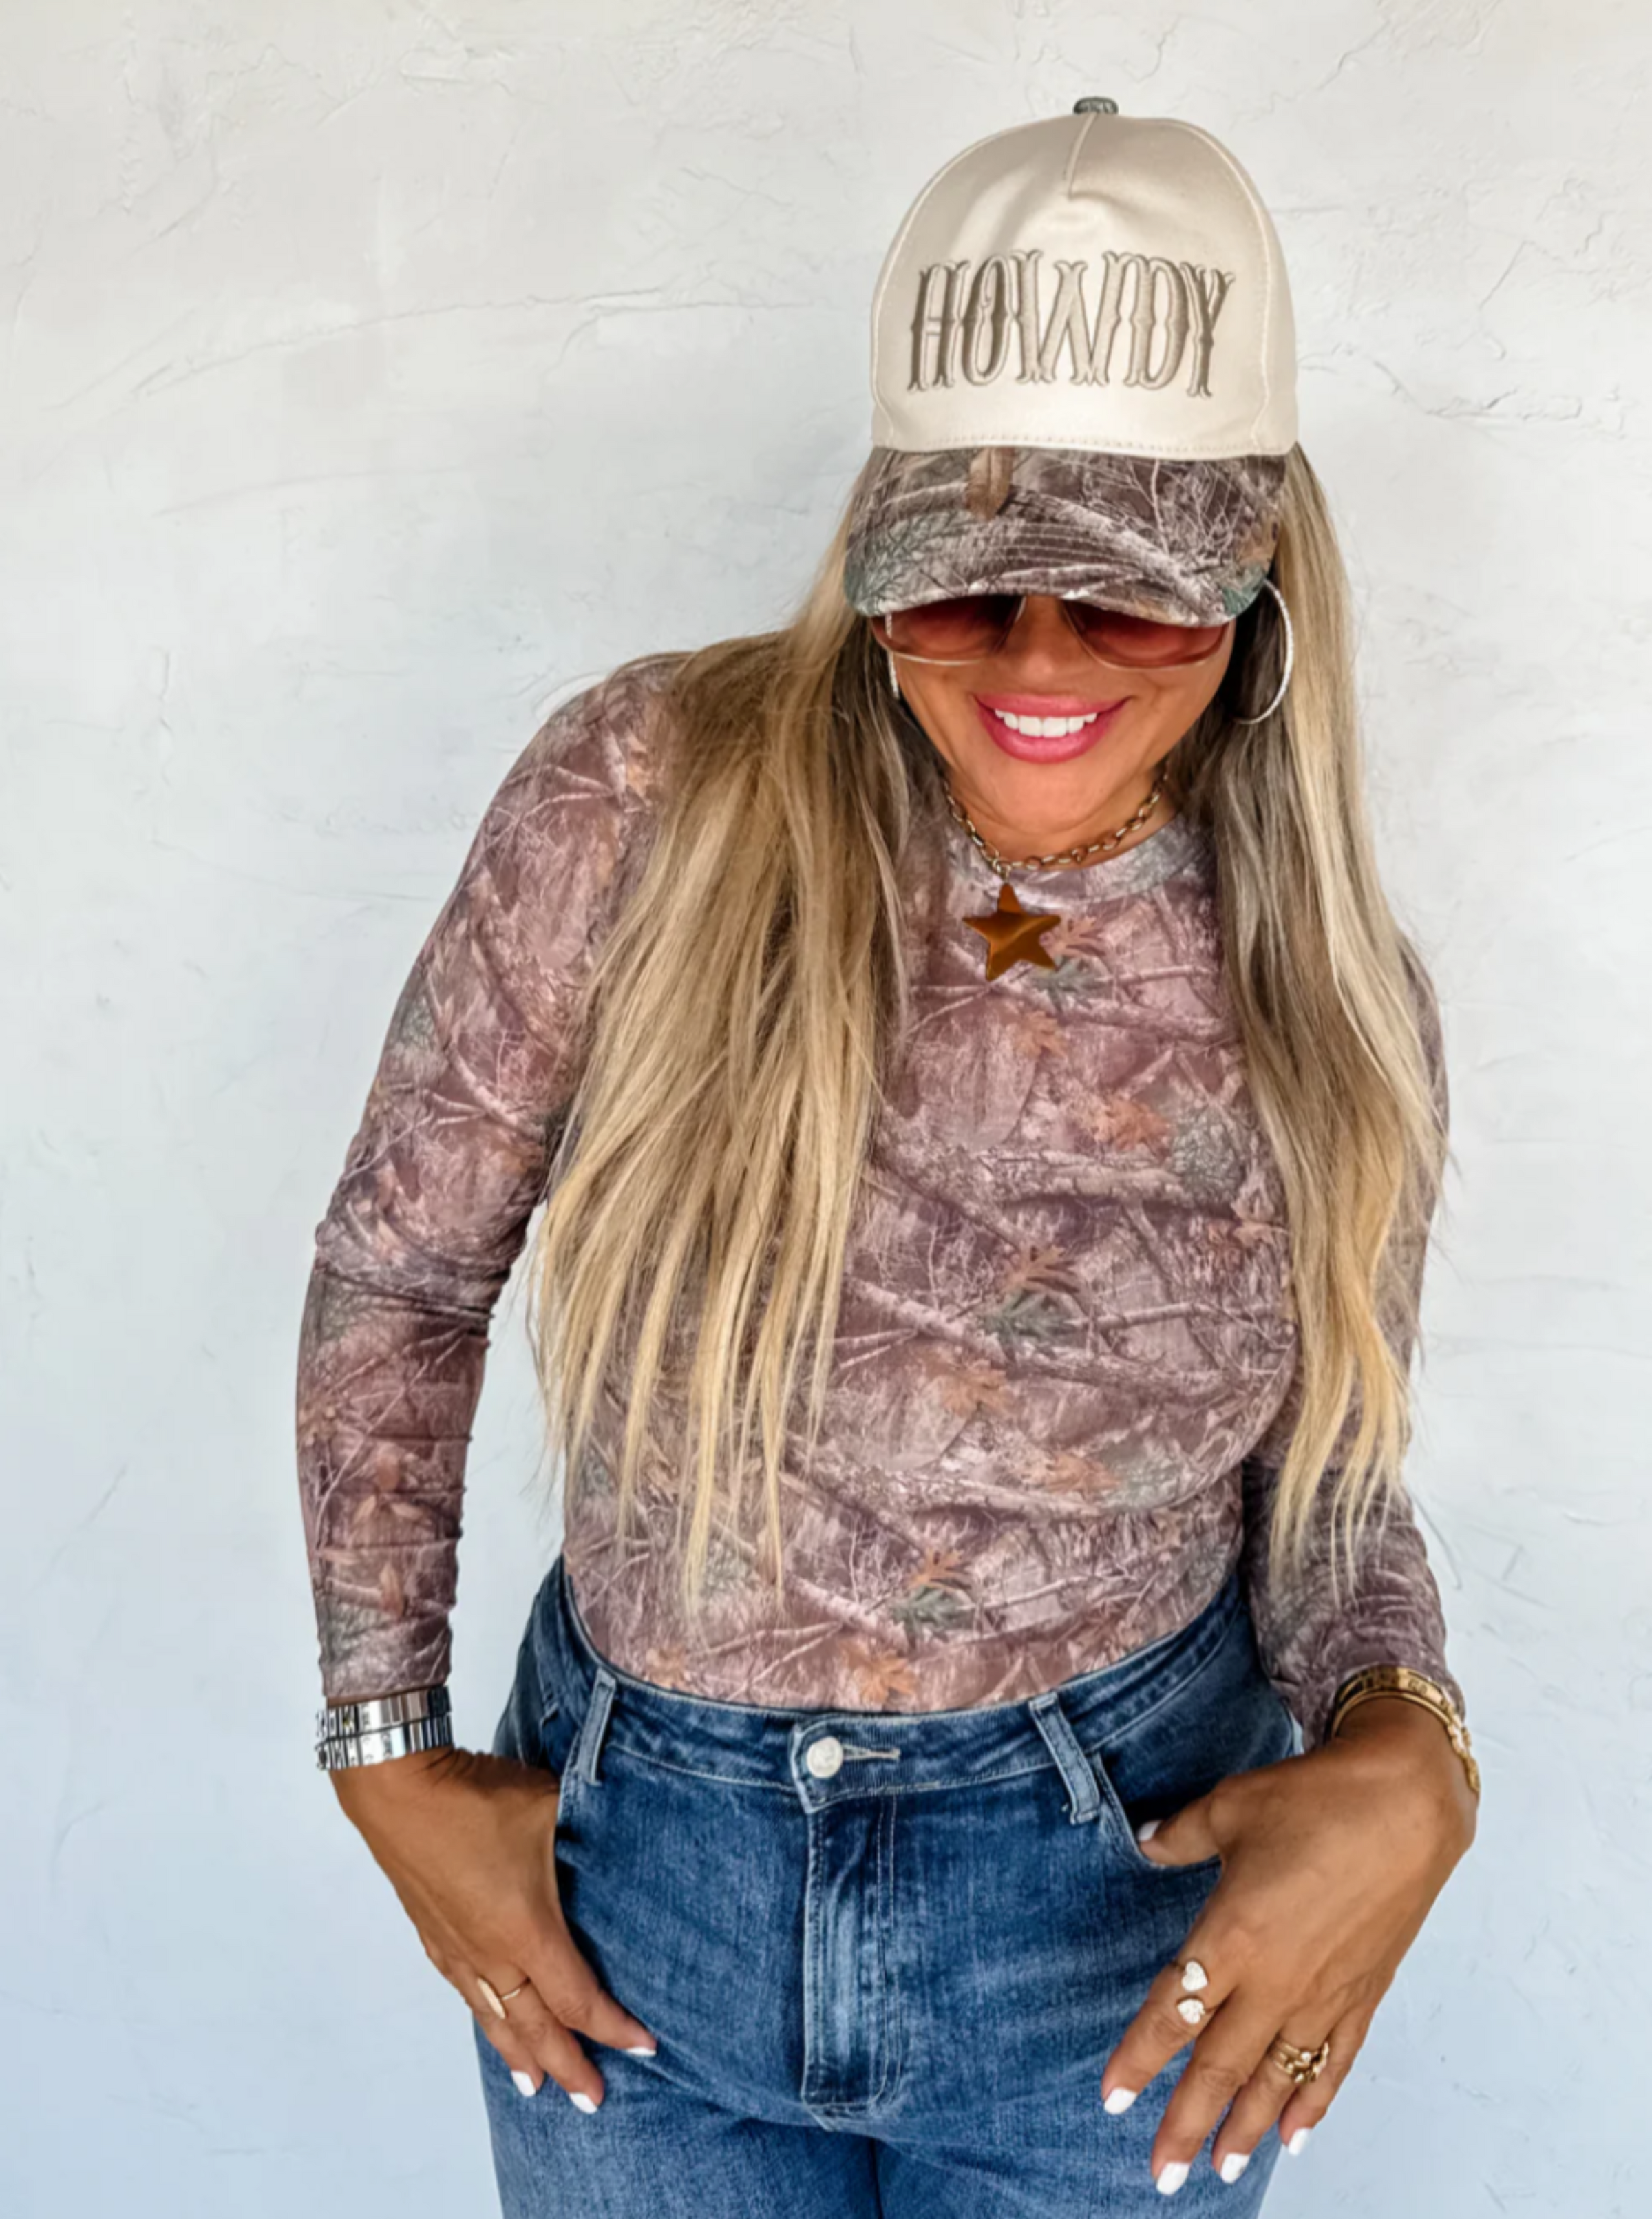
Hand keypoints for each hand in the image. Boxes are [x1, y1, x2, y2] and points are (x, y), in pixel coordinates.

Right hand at [331, 1743, 657, 2108]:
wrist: (399, 1789)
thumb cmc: (475, 1798)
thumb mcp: (551, 1807)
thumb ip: (587, 1828)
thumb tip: (618, 1825)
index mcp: (527, 1931)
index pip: (578, 1998)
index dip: (613, 2027)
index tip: (644, 2047)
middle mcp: (492, 1953)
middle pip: (537, 2026)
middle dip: (568, 2065)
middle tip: (592, 2100)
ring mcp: (457, 1947)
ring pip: (496, 2017)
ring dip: (519, 2054)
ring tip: (535, 2087)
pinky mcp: (431, 1932)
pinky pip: (465, 1992)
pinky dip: (484, 2018)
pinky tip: (488, 2020)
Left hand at [1098, 1698, 1477, 2192]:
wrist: (1407, 1803)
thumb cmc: (1316, 1797)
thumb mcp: (1230, 1806)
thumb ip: (1179, 1835)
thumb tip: (1142, 1842)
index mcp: (1233, 1935)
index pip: (1173, 2011)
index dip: (1139, 2057)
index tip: (1112, 2098)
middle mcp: (1275, 1979)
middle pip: (1220, 2064)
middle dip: (1187, 2121)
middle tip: (1162, 2172)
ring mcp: (1323, 1992)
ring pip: (1275, 2077)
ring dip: (1246, 2125)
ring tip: (1222, 2168)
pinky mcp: (1364, 1993)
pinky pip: (1332, 2061)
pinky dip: (1312, 2102)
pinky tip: (1295, 2135)